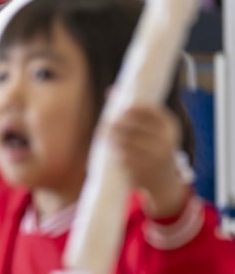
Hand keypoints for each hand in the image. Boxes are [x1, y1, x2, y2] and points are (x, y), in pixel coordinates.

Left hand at [106, 103, 187, 217]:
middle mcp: (166, 140)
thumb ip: (134, 111)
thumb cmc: (155, 149)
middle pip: (132, 125)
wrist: (164, 184)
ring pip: (124, 139)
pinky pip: (121, 155)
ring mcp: (155, 156)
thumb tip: (110, 90)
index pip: (147, 110)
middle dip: (115, 122)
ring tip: (103, 133)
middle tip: (105, 123)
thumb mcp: (153, 131)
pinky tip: (108, 147)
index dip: (129, 109)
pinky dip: (113, 150)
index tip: (119, 111)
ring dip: (110, 135)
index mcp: (170, 126)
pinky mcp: (142, 169)